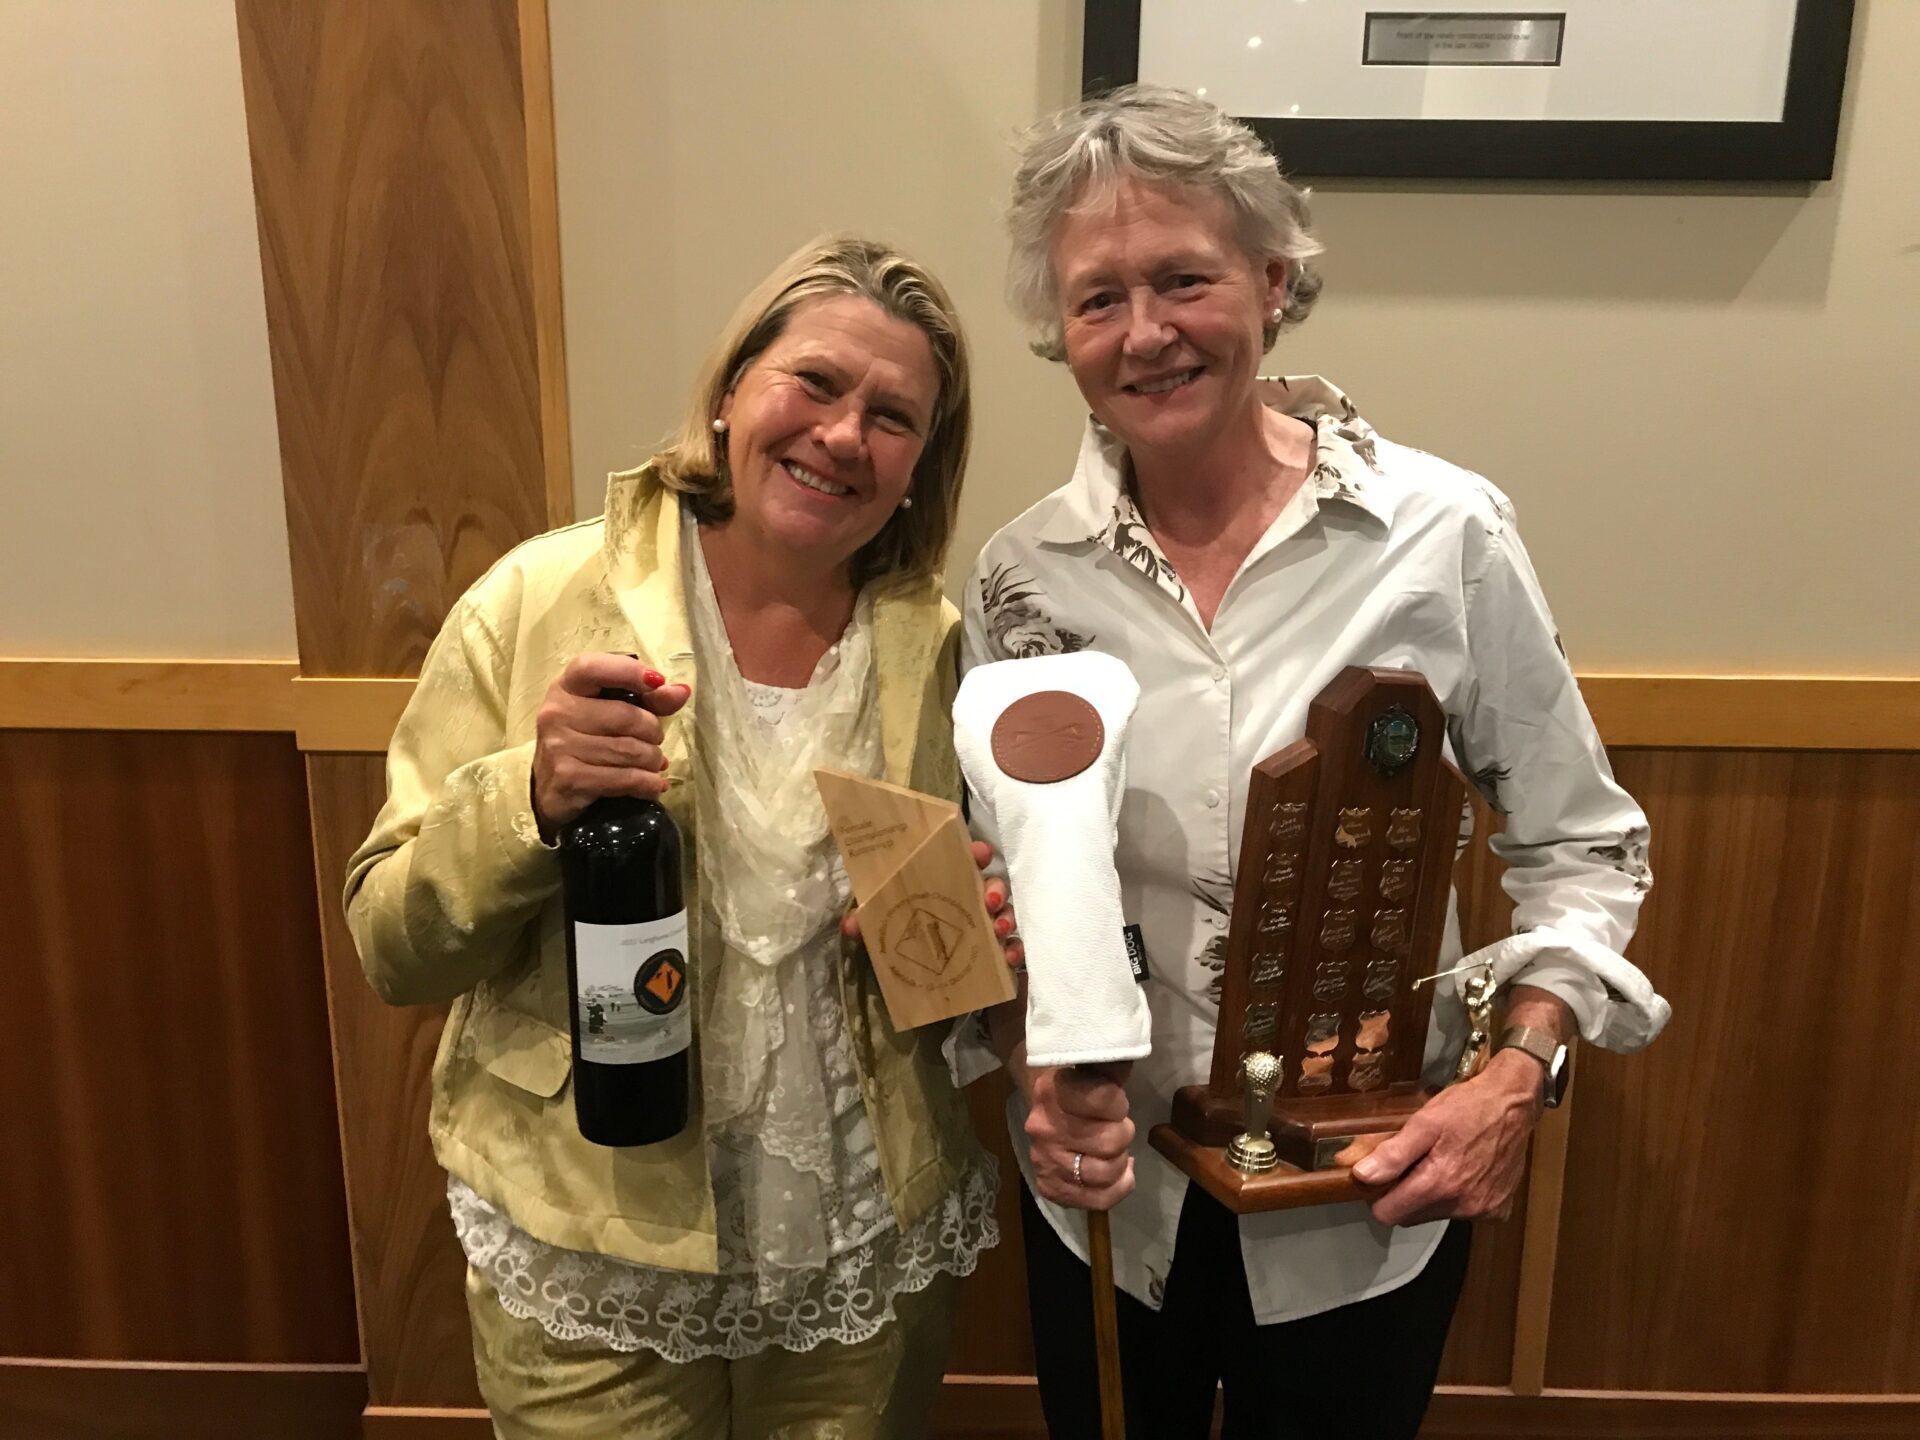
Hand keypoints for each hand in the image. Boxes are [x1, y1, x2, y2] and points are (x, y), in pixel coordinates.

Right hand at [533, 654, 690, 832]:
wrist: (552, 788)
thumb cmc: (586, 742)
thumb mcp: (611, 713)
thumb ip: (648, 701)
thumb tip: (682, 691)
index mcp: (566, 687)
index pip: (592, 667)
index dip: (628, 671)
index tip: (657, 681)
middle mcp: (557, 713)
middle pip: (626, 716)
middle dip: (653, 732)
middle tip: (655, 742)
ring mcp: (559, 746)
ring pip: (629, 750)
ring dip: (653, 760)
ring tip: (654, 764)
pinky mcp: (568, 778)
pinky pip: (624, 778)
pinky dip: (647, 783)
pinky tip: (653, 785)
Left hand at [841, 839, 1023, 968]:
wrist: (926, 988)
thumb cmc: (908, 943)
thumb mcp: (884, 928)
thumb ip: (869, 922)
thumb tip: (850, 925)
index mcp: (947, 885)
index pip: (967, 860)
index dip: (976, 852)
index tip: (978, 854)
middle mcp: (972, 902)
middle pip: (994, 884)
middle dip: (996, 887)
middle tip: (987, 900)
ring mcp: (989, 928)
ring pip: (1007, 914)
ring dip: (1007, 917)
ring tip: (997, 928)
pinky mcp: (999, 956)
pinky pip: (1015, 949)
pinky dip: (1016, 951)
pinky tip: (1009, 959)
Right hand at [1023, 1062, 1134, 1211]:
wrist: (1045, 1103)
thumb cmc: (1079, 1083)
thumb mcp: (1095, 1066)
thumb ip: (1114, 1064)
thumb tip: (1130, 1053)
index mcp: (1054, 1091)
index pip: (1106, 1100)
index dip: (1118, 1103)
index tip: (1113, 1100)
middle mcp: (1044, 1127)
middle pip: (1111, 1142)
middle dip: (1123, 1134)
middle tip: (1116, 1126)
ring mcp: (1045, 1160)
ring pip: (1105, 1174)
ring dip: (1119, 1162)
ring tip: (1113, 1150)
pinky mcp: (1050, 1185)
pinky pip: (1096, 1200)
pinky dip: (1116, 1189)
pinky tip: (1117, 1174)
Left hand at [1340, 1047, 1543, 1225]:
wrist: (1513, 1104)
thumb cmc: (1468, 1107)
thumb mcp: (1425, 1122)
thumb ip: (1394, 1153)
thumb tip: (1362, 1176)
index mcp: (1440, 1185)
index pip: (1390, 1215)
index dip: (1379, 1197)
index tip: (1381, 1178)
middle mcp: (1463, 1205)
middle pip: (1412, 1217)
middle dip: (1405, 1195)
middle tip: (1412, 1163)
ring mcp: (1483, 1210)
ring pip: (1437, 1215)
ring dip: (1432, 1196)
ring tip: (1439, 1162)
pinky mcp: (1499, 1209)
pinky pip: (1465, 1213)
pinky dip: (1458, 1197)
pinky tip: (1464, 1171)